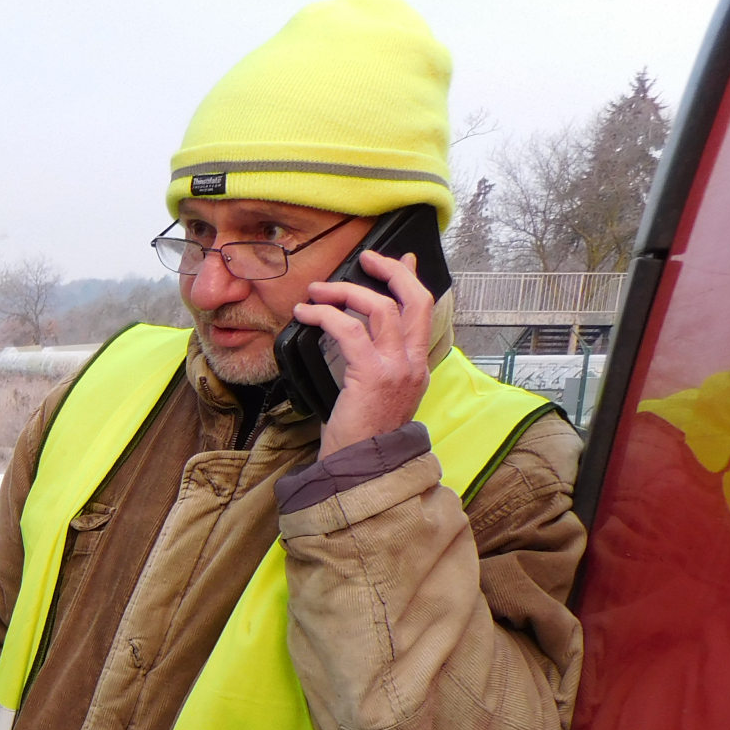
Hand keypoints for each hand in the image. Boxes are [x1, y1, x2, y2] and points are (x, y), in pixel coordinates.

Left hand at [289, 248, 434, 457]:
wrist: (361, 471)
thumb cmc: (361, 437)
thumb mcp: (376, 396)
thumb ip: (375, 364)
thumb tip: (358, 337)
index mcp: (417, 367)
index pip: (424, 312)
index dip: (412, 281)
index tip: (400, 261)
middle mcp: (414, 364)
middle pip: (414, 300)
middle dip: (391, 272)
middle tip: (366, 258)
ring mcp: (396, 369)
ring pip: (381, 309)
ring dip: (346, 292)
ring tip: (318, 290)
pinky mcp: (371, 376)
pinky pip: (349, 331)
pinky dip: (325, 316)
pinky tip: (305, 314)